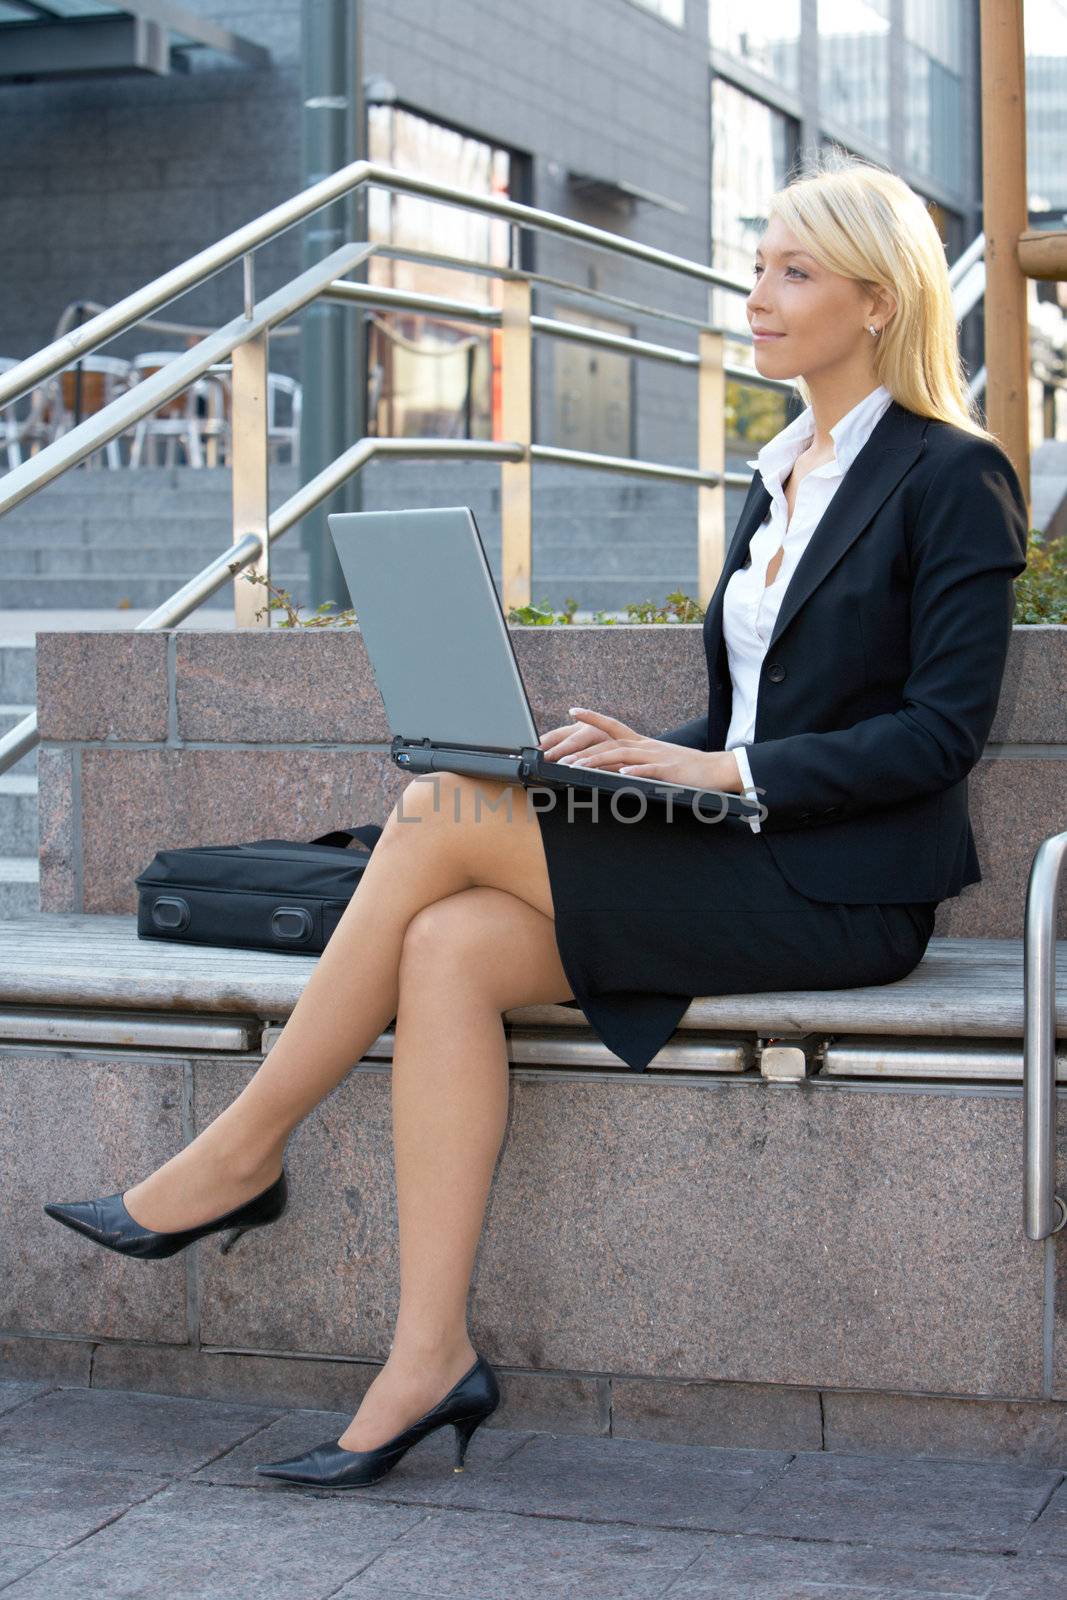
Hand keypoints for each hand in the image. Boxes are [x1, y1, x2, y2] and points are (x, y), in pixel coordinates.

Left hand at [539, 707, 743, 792]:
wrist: (716, 768)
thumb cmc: (685, 768)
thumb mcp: (656, 761)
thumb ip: (635, 763)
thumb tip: (613, 768)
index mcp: (642, 743)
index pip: (612, 725)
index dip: (592, 717)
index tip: (572, 710)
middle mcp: (646, 746)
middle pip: (610, 742)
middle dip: (583, 750)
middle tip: (561, 757)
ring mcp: (656, 757)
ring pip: (622, 755)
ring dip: (598, 761)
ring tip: (578, 767)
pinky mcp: (668, 771)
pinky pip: (649, 770)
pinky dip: (634, 772)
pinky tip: (621, 775)